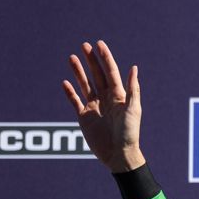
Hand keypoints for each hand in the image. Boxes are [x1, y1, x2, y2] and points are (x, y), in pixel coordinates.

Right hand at [62, 40, 144, 172]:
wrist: (119, 154)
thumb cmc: (129, 133)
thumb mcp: (132, 109)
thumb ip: (132, 89)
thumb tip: (134, 68)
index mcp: (119, 96)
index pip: (111, 72)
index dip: (105, 58)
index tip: (99, 44)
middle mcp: (106, 99)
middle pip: (97, 75)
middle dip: (91, 60)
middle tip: (84, 45)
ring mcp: (94, 107)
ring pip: (85, 85)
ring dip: (78, 72)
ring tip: (71, 57)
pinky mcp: (84, 117)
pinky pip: (75, 101)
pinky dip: (70, 92)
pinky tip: (65, 82)